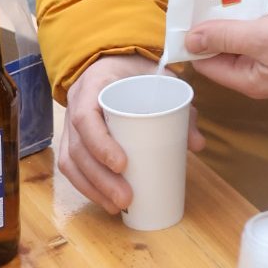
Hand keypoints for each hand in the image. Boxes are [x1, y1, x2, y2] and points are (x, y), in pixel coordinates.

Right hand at [60, 53, 205, 215]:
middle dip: (100, 179)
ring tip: (117, 206)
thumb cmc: (135, 72)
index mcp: (93, 85)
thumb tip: (197, 144)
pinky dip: (86, 188)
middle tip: (126, 198)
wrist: (113, 61)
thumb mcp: (159, 80)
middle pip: (78, 149)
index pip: (86, 117)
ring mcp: (70, 124)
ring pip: (70, 162)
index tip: (123, 164)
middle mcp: (75, 105)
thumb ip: (179, 107)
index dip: (100, 144)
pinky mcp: (72, 139)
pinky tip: (105, 202)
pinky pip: (71, 168)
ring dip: (93, 189)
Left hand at [185, 9, 267, 100]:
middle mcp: (258, 73)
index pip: (207, 62)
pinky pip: (264, 31)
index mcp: (247, 79)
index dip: (195, 40)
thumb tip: (189, 40)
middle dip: (216, 25)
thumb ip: (226, 36)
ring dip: (236, 17)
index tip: (188, 12)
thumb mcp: (261, 37)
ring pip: (245, 38)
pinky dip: (256, 15)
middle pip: (226, 49)